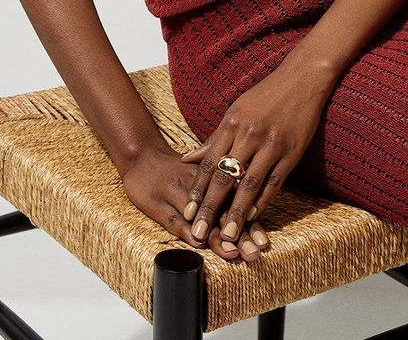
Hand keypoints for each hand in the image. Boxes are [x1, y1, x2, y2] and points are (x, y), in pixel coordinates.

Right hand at [120, 140, 269, 262]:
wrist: (142, 155)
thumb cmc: (176, 169)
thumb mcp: (202, 174)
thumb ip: (224, 189)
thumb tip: (252, 209)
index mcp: (211, 178)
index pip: (235, 202)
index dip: (251, 223)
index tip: (265, 243)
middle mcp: (198, 186)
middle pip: (221, 211)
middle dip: (240, 235)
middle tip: (255, 253)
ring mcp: (177, 194)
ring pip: (201, 217)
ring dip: (217, 236)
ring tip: (233, 253)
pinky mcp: (157, 203)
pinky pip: (173, 218)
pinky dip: (186, 231)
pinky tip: (197, 243)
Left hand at [179, 58, 328, 251]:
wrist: (301, 79)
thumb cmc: (265, 96)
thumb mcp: (235, 111)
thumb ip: (213, 138)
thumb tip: (186, 159)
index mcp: (232, 123)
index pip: (209, 163)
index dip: (197, 190)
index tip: (186, 214)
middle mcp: (249, 135)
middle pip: (225, 177)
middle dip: (210, 208)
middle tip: (197, 233)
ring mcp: (271, 144)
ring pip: (249, 184)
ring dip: (236, 212)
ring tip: (226, 236)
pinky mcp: (291, 152)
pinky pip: (274, 182)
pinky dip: (263, 201)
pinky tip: (252, 217)